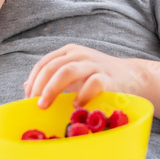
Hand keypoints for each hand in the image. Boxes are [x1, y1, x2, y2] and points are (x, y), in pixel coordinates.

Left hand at [23, 44, 142, 108]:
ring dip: (52, 89)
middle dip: (39, 86)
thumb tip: (27, 87)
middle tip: (35, 105)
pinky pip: (91, 85)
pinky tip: (76, 106)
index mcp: (69, 52)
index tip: (27, 99)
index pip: (44, 63)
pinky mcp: (108, 78)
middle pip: (53, 66)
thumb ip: (52, 77)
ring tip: (45, 105)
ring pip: (67, 71)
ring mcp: (94, 65)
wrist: (132, 77)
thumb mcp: (74, 73)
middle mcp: (80, 55)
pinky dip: (81, 97)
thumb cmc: (99, 77)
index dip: (33, 81)